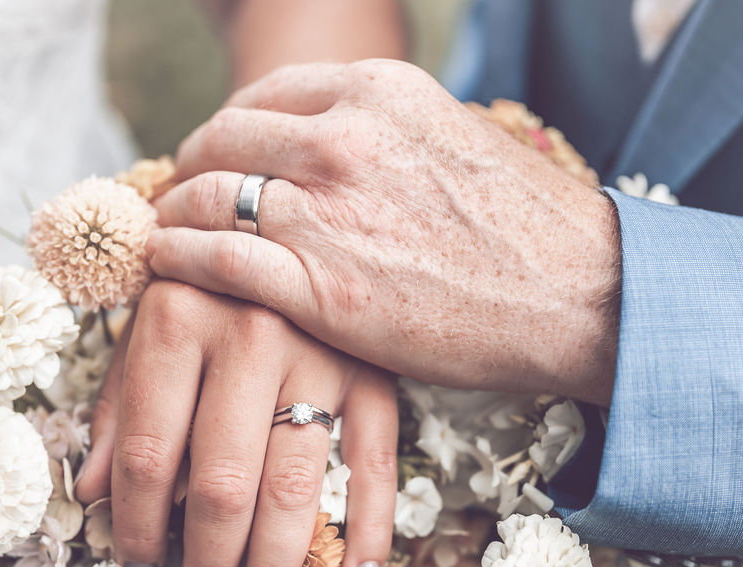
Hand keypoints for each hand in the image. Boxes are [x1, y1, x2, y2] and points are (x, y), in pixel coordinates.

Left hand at [75, 280, 396, 566]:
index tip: (137, 566)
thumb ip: (118, 403)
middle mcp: (251, 334)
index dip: (135, 525)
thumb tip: (94, 493)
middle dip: (207, 566)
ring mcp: (322, 353)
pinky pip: (377, 462)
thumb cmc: (206, 279)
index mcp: (178, 316)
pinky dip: (370, 528)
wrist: (287, 215)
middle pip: (221, 485)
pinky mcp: (375, 370)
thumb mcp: (148, 322)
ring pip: (294, 487)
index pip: (147, 452)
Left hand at [146, 60, 621, 403]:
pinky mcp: (321, 287)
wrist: (579, 296)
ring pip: (207, 196)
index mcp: (376, 93)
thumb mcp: (452, 139)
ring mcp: (327, 212)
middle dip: (190, 167)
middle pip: (223, 140)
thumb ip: (381, 135)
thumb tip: (328, 149)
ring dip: (174, 214)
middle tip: (178, 194)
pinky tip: (163, 265)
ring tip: (164, 233)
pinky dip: (177, 259)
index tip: (215, 155)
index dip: (225, 129)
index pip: (262, 97)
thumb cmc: (525, 229)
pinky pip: (214, 260)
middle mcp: (343, 140)